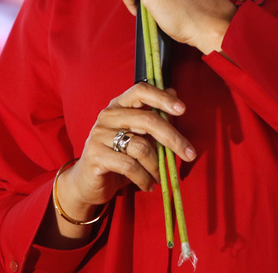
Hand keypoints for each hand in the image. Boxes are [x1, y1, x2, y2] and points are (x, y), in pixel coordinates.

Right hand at [55, 83, 194, 222]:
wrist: (87, 183)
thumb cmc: (118, 157)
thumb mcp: (138, 136)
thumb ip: (154, 117)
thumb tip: (174, 94)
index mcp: (119, 105)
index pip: (141, 91)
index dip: (162, 97)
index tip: (182, 109)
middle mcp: (108, 116)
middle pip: (148, 120)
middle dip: (173, 138)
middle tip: (190, 154)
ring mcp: (99, 135)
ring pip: (141, 147)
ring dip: (156, 166)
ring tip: (160, 177)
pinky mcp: (96, 156)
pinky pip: (129, 166)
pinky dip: (144, 178)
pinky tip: (148, 185)